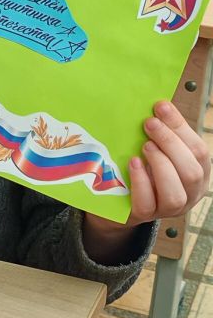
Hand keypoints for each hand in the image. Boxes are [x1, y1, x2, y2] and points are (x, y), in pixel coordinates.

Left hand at [83, 100, 209, 262]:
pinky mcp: (144, 214)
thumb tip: (154, 102)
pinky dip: (141, 181)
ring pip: (176, 193)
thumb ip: (158, 130)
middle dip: (170, 143)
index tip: (160, 106)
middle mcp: (188, 192)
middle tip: (149, 123)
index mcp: (196, 171)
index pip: (199, 150)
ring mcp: (167, 208)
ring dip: (161, 164)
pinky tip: (133, 162)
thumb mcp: (154, 145)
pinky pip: (148, 203)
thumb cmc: (141, 164)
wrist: (118, 197)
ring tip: (144, 146)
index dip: (180, 127)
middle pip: (192, 172)